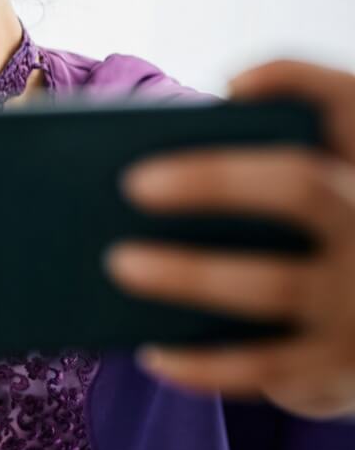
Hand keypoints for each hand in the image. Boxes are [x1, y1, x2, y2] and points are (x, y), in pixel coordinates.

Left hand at [107, 60, 354, 418]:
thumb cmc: (326, 239)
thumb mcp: (325, 180)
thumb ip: (288, 126)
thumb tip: (231, 94)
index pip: (350, 105)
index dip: (297, 80)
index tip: (229, 87)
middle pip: (301, 186)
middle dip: (215, 180)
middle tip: (131, 183)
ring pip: (271, 284)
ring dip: (189, 274)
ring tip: (117, 262)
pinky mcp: (341, 366)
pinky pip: (264, 368)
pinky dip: (203, 365)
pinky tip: (150, 352)